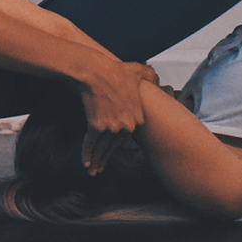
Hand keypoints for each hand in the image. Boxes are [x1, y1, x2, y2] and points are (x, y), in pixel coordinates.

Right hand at [79, 61, 155, 175]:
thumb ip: (149, 74)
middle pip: (115, 146)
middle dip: (106, 159)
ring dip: (96, 161)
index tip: (112, 153)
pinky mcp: (97, 126)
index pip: (128, 136)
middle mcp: (127, 125)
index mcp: (138, 117)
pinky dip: (87, 154)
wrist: (97, 71)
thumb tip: (155, 74)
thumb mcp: (138, 71)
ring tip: (93, 171)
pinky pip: (91, 144)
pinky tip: (86, 163)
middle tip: (101, 169)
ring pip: (103, 148)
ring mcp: (112, 127)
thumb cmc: (116, 70)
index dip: (118, 146)